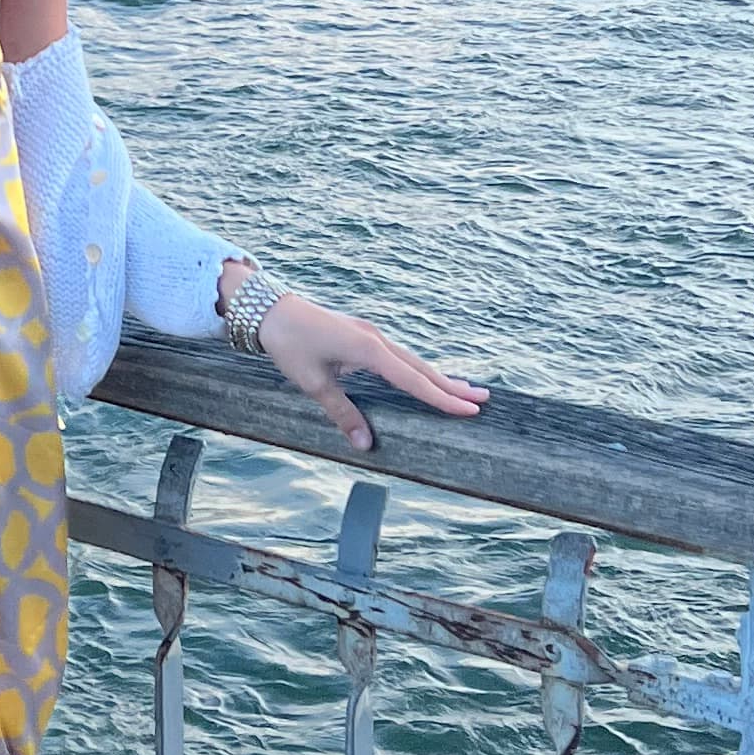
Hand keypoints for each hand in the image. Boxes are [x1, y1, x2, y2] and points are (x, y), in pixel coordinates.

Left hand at [234, 273, 487, 454]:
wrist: (269, 309)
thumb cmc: (289, 345)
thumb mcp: (313, 384)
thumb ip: (343, 413)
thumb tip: (367, 445)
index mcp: (368, 351)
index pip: (413, 380)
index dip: (442, 398)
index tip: (469, 409)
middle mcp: (376, 340)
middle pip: (421, 368)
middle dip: (452, 386)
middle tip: (484, 400)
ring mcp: (371, 335)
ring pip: (412, 361)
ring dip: (438, 376)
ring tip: (467, 389)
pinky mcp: (363, 335)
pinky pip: (399, 356)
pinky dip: (417, 369)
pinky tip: (425, 377)